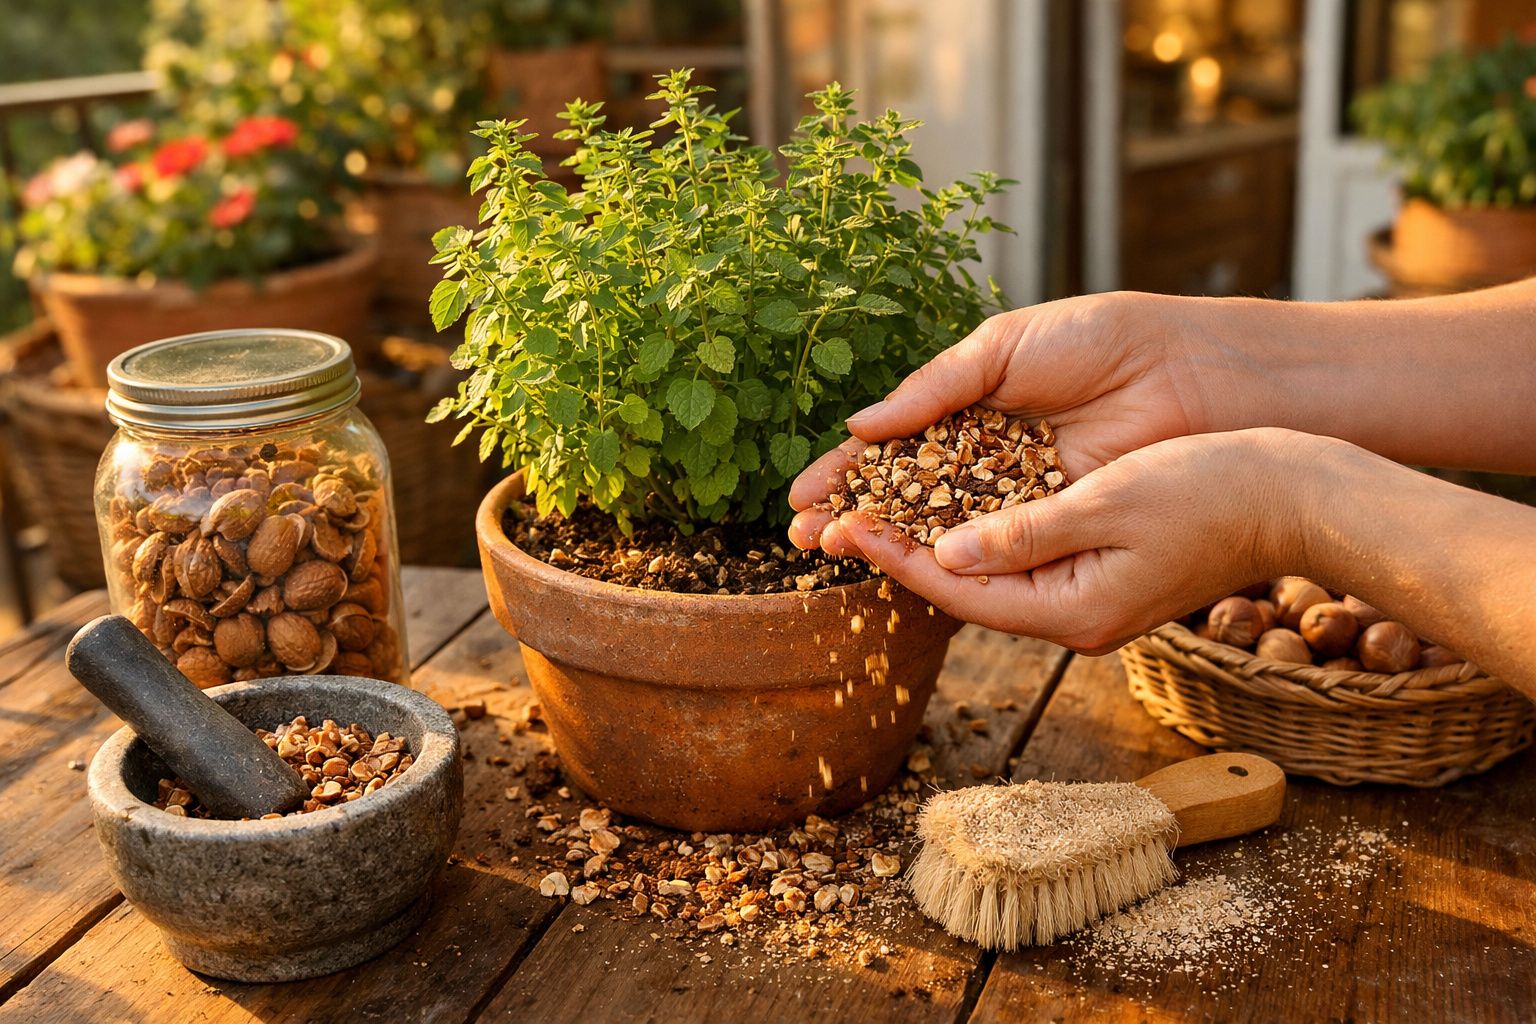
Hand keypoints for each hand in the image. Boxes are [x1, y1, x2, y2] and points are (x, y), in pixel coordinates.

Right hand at [789, 290, 1239, 548]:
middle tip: (802, 538)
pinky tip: (904, 561)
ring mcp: (1019, 494)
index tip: (799, 499)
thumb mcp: (1004, 349)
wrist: (1188, 371)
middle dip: (853, 514)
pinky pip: (993, 543)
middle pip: (906, 494)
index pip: (894, 448)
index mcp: (970, 407)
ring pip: (940, 524)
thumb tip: (861, 427)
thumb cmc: (1100, 341)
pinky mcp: (1053, 522)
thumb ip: (933, 389)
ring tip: (834, 550)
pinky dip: (948, 553)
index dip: (846, 472)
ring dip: (887, 539)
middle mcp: (988, 457)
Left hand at [802, 429, 1321, 652]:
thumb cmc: (1212, 492)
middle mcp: (1074, 616)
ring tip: (868, 506)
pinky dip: (974, 528)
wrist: (1293, 497)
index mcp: (1074, 612)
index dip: (897, 556)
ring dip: (928, 537)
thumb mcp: (1109, 503)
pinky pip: (1018, 553)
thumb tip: (946, 553)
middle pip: (964, 586)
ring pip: (986, 569)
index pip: (961, 589)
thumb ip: (1025, 532)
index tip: (843, 526)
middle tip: (832, 520)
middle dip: (897, 551)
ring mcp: (1087, 597)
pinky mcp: (1098, 570)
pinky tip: (938, 499)